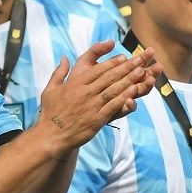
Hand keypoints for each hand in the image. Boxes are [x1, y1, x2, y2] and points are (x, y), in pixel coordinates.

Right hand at [36, 42, 154, 149]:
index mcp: (74, 84)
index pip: (97, 70)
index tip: (123, 56)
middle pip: (109, 77)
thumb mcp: (50, 89)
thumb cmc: (50, 112)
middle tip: (139, 59)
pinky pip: (113, 106)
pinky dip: (124, 97)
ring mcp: (92, 105)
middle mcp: (85, 93)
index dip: (111, 63)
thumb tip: (65, 57)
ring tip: (141, 71)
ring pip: (113, 90)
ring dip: (129, 80)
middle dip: (125, 67)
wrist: (51, 135)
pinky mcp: (97, 118)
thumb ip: (59, 72)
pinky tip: (134, 91)